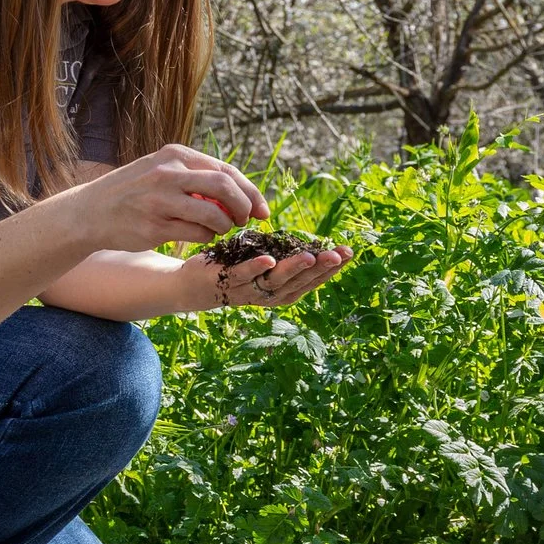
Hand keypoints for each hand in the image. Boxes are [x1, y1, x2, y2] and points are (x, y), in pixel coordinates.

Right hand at [69, 144, 271, 250]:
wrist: (89, 212)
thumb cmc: (133, 191)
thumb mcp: (161, 169)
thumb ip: (195, 175)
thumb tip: (239, 191)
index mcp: (175, 155)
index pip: (225, 170)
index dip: (250, 191)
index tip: (262, 208)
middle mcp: (168, 173)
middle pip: (224, 187)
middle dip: (244, 207)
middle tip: (248, 220)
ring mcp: (160, 200)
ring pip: (213, 214)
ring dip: (225, 225)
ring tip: (221, 229)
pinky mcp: (154, 226)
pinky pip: (196, 233)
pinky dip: (206, 237)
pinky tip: (201, 236)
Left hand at [190, 245, 353, 309]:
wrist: (195, 286)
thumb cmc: (236, 271)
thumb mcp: (267, 266)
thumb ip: (288, 260)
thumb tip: (317, 247)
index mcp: (281, 292)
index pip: (312, 281)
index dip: (331, 269)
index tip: (348, 254)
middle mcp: (268, 295)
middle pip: (299, 282)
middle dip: (321, 269)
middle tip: (339, 255)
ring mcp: (248, 290)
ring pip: (275, 281)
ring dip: (294, 269)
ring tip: (311, 257)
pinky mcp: (227, 280)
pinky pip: (243, 275)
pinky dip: (256, 268)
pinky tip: (269, 259)